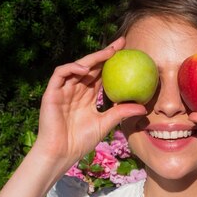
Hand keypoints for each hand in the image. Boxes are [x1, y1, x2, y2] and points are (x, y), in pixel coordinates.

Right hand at [34, 37, 146, 170]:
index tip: (129, 52)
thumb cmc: (81, 141)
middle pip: (91, 66)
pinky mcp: (52, 92)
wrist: (61, 153)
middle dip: (105, 52)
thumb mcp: (106, 124)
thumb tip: (144, 107)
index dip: (113, 62)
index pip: (101, 74)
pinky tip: (86, 70)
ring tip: (108, 53)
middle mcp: (76, 89)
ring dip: (92, 58)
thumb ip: (121, 113)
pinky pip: (61, 73)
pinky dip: (72, 68)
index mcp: (87, 96)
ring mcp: (63, 90)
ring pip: (77, 67)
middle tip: (121, 43)